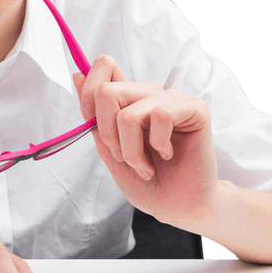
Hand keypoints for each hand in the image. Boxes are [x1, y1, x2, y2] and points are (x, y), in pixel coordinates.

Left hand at [74, 54, 220, 228]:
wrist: (177, 207)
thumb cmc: (146, 182)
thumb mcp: (109, 151)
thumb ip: (94, 117)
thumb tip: (77, 75)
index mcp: (128, 99)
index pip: (104, 65)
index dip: (88, 91)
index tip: (91, 122)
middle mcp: (148, 94)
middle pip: (106, 92)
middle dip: (107, 135)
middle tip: (123, 157)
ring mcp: (172, 99)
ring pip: (128, 114)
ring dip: (131, 150)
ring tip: (146, 166)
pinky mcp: (195, 109)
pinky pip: (161, 114)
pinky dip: (158, 143)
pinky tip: (168, 154)